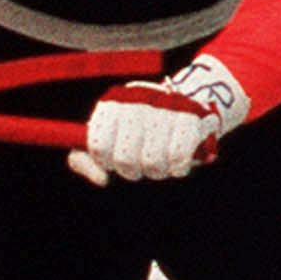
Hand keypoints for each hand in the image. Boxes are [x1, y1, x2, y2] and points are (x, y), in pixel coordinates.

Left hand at [68, 57, 248, 185]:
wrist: (190, 102)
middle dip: (132, 170)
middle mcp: (136, 100)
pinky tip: (178, 163)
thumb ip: (90, 157)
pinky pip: (178, 158)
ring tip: (161, 162)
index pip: (97, 145)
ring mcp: (164, 106)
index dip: (106, 161)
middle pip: (125, 159)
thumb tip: (101, 179)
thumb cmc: (143, 128)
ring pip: (152, 162)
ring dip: (158, 170)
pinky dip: (178, 168)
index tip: (114, 158)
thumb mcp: (111, 136)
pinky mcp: (190, 116)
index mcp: (113, 102)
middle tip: (140, 163)